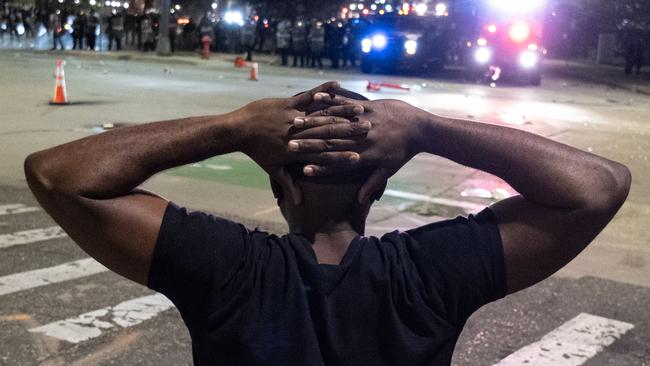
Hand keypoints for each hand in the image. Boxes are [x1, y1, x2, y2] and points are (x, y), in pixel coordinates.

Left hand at [234, 82, 369, 203]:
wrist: (238, 130)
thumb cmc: (256, 151)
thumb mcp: (273, 169)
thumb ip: (288, 185)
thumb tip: (298, 203)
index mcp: (297, 152)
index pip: (324, 155)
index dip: (341, 156)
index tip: (359, 157)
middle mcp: (299, 134)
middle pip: (328, 134)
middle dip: (350, 132)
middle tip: (369, 131)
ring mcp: (294, 117)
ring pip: (321, 114)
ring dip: (341, 111)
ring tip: (360, 110)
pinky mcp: (288, 103)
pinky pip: (308, 96)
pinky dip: (322, 91)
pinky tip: (336, 86)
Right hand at [291, 93, 427, 203]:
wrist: (420, 127)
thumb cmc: (402, 151)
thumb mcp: (388, 169)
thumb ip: (373, 184)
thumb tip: (360, 201)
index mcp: (366, 154)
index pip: (338, 162)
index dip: (321, 166)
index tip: (304, 171)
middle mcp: (363, 137)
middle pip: (332, 141)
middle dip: (310, 143)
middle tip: (290, 145)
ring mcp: (365, 119)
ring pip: (336, 120)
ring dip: (315, 120)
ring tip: (296, 121)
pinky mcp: (369, 105)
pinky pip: (347, 101)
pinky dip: (332, 98)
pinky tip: (316, 97)